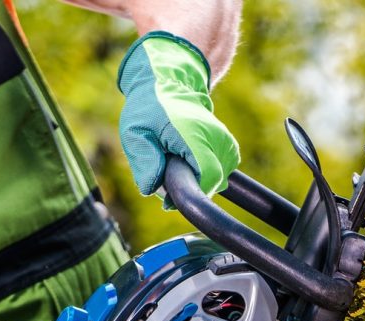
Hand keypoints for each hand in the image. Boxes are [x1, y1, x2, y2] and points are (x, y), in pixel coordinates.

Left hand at [118, 31, 239, 198]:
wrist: (170, 83)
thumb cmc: (149, 107)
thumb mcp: (135, 131)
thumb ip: (143, 160)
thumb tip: (152, 189)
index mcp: (196, 134)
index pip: (209, 177)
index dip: (191, 191)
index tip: (171, 193)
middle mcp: (217, 138)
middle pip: (213, 183)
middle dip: (190, 186)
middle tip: (168, 171)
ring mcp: (227, 143)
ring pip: (217, 181)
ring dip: (197, 179)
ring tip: (178, 161)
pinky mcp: (229, 147)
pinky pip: (220, 174)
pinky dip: (204, 173)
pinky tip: (189, 160)